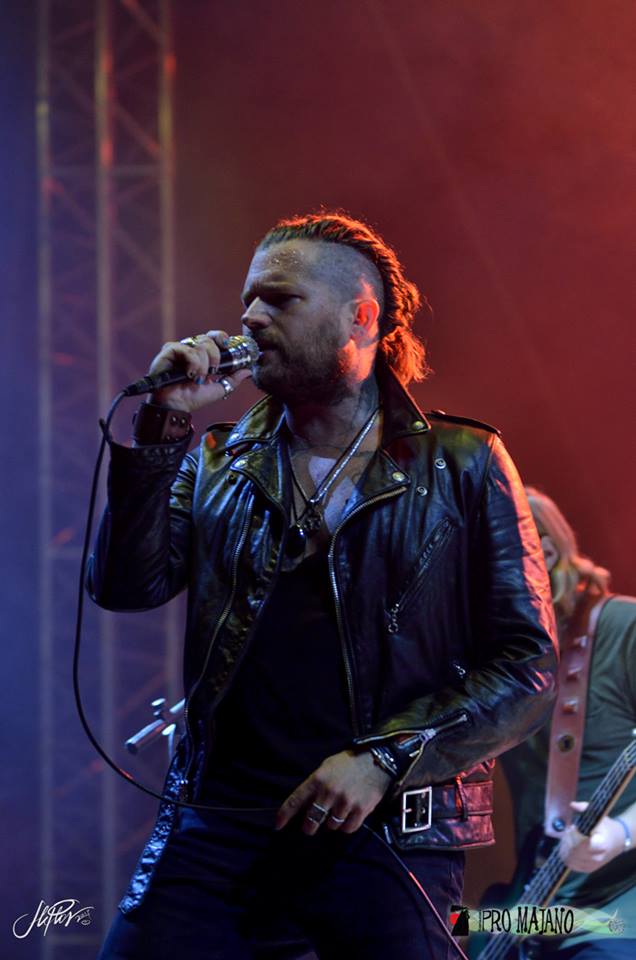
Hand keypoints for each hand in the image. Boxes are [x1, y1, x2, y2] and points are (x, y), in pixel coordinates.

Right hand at [147, 330, 251, 411]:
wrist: (177, 407)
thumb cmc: (192, 398)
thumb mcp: (218, 389)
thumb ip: (233, 379)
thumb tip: (248, 371)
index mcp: (200, 354)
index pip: (212, 337)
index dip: (221, 337)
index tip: (226, 345)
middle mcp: (189, 349)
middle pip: (208, 339)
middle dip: (214, 356)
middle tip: (213, 371)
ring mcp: (178, 349)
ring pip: (199, 344)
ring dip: (203, 365)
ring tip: (197, 378)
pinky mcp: (168, 352)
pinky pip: (186, 349)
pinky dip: (192, 362)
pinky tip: (189, 374)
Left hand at [275, 749, 391, 835]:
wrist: (377, 759)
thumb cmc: (349, 762)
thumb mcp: (327, 766)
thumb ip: (315, 785)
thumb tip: (305, 805)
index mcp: (318, 779)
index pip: (296, 800)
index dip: (285, 815)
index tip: (278, 825)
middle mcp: (329, 792)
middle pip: (311, 821)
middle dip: (309, 826)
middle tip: (311, 825)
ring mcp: (345, 802)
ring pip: (331, 826)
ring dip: (331, 823)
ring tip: (337, 812)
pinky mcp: (361, 810)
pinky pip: (348, 828)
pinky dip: (346, 826)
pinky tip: (349, 816)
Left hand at [559, 801, 627, 872]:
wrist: (617, 842)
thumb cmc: (606, 828)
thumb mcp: (598, 816)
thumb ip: (585, 808)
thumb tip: (573, 805)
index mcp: (601, 844)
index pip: (581, 843)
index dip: (573, 835)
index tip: (574, 827)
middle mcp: (596, 857)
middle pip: (572, 850)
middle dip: (567, 838)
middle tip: (570, 830)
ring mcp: (592, 865)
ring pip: (569, 858)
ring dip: (565, 846)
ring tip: (570, 837)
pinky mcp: (587, 869)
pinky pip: (570, 863)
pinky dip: (566, 854)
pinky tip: (570, 845)